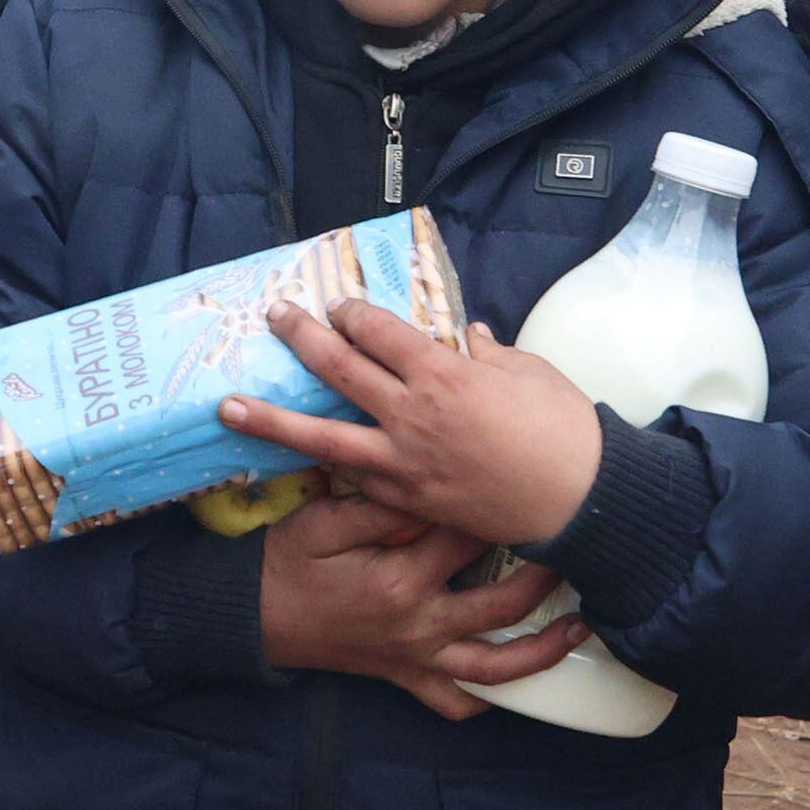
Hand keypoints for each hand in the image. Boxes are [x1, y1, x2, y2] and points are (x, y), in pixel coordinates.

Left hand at [222, 305, 604, 550]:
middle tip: (274, 318)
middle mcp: (412, 413)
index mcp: (442, 373)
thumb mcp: (530, 373)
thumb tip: (471, 337)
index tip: (338, 308)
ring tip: (227, 408)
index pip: (378, 332)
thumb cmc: (565, 431)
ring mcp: (404, 461)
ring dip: (271, 419)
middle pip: (338, 368)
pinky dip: (327, 467)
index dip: (352, 314)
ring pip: (322, 436)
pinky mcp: (407, 500)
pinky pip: (356, 478)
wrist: (582, 502)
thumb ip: (491, 354)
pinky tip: (301, 460)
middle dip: (300, 338)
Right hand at [258, 493, 588, 720]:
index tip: (522, 481)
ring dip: (541, 649)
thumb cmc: (287, 563)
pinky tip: (514, 683)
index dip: (496, 507)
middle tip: (572, 545)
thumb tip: (431, 484)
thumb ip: (379, 506)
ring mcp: (416, 659)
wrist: (252, 617)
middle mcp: (420, 627)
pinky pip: (455, 702)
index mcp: (401, 581)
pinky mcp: (406, 679)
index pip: (466, 538)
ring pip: (494, 666)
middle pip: (501, 603)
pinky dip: (488, 698)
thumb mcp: (324, 522)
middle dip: (542, 573)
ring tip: (578, 626)